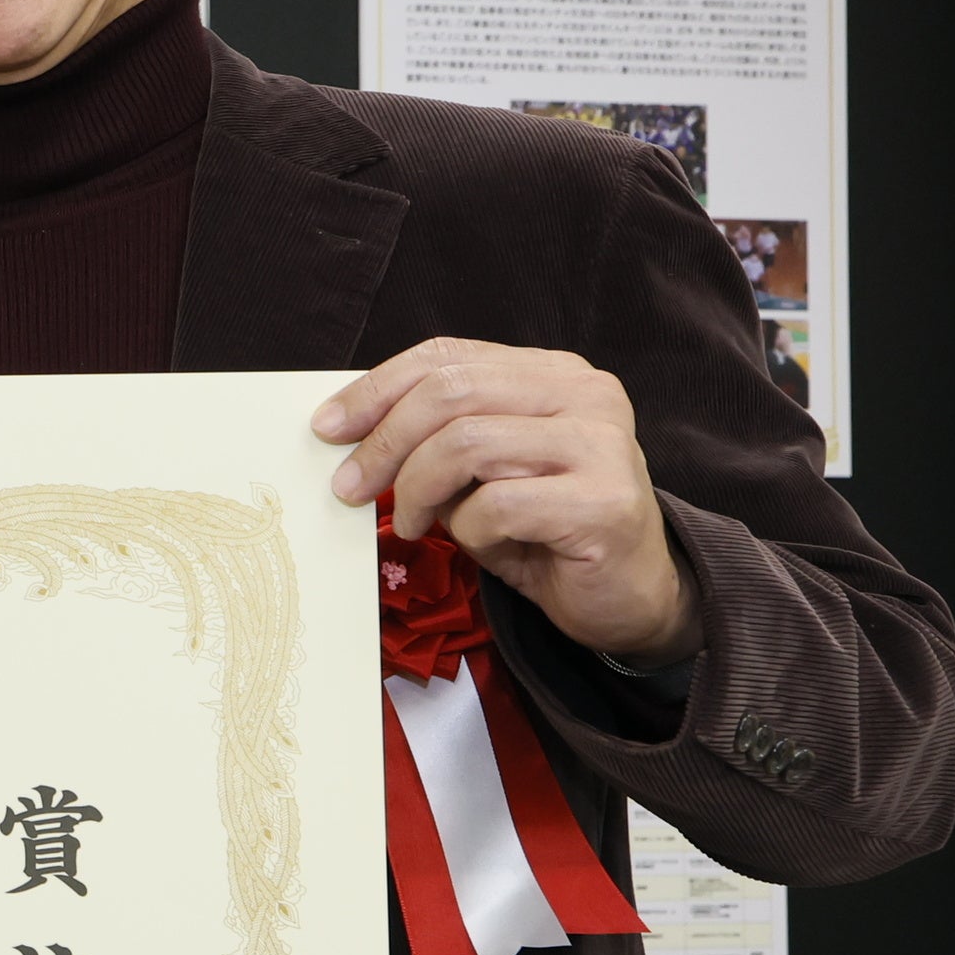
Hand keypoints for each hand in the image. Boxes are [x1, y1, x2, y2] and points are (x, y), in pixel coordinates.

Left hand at [315, 337, 697, 662]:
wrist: (627, 597)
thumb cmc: (543, 531)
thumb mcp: (479, 472)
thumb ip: (435, 438)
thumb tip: (348, 431)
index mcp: (553, 373)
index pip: (447, 357)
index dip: (377, 388)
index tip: (327, 427)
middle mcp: (586, 394)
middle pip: (450, 393)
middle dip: (383, 442)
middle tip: (348, 486)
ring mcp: (603, 444)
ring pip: (466, 444)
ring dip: (418, 490)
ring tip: (410, 523)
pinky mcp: (605, 502)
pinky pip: (497, 505)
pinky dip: (468, 530)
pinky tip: (483, 545)